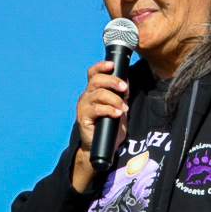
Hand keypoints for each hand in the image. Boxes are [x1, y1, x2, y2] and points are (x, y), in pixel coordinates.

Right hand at [71, 60, 128, 191]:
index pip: (93, 73)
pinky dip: (110, 110)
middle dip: (112, 81)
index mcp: (93, 91)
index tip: (112, 65)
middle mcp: (86, 96)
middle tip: (124, 88)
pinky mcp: (83, 118)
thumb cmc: (110, 126)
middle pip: (96, 80)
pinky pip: (97, 109)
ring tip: (123, 108)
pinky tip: (117, 114)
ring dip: (114, 99)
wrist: (102, 146)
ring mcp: (84, 106)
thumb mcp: (119, 106)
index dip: (101, 66)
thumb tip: (127, 79)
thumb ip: (121, 94)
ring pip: (98, 94)